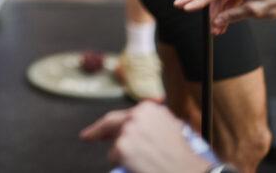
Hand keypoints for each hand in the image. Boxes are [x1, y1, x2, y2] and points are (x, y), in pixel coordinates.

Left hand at [80, 103, 210, 172]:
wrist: (188, 171)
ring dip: (122, 155)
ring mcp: (128, 130)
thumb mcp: (172, 128)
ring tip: (142, 162)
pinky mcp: (122, 147)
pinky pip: (114, 157)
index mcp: (148, 108)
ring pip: (115, 144)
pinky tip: (138, 166)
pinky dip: (123, 164)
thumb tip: (136, 123)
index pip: (123, 114)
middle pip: (110, 122)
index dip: (110, 123)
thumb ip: (152, 121)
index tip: (99, 128)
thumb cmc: (182, 156)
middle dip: (97, 131)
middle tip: (87, 136)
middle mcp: (136, 115)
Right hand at [175, 0, 275, 33]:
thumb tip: (216, 22)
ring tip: (214, 30)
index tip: (186, 8)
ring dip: (212, 13)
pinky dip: (221, 12)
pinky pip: (224, 0)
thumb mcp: (256, 11)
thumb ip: (234, 15)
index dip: (199, 0)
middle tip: (179, 6)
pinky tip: (221, 26)